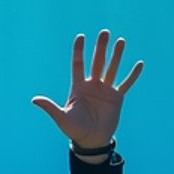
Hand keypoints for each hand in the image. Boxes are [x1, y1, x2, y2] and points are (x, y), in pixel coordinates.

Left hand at [32, 31, 142, 149]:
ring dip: (117, 55)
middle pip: (97, 62)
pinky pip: (126, 84)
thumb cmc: (74, 130)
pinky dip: (133, 75)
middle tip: (104, 32)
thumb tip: (34, 100)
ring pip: (112, 68)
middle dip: (101, 47)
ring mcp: (105, 90)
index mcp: (78, 87)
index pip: (78, 64)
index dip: (79, 51)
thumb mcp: (62, 118)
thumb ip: (50, 107)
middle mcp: (92, 85)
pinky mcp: (117, 98)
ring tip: (121, 41)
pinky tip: (139, 64)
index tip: (81, 36)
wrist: (91, 141)